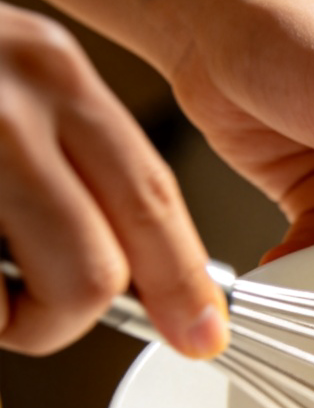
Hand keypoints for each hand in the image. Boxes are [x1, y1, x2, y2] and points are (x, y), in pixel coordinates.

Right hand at [0, 1, 227, 356]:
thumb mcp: (12, 96)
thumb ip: (72, 166)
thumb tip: (136, 270)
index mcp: (53, 73)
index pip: (152, 199)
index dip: (182, 283)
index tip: (201, 334)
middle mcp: (8, 99)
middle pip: (100, 269)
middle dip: (74, 320)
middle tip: (33, 317)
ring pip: (42, 289)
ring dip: (13, 321)